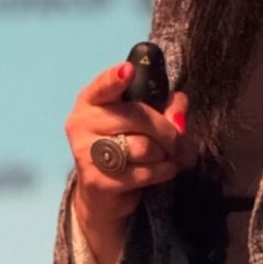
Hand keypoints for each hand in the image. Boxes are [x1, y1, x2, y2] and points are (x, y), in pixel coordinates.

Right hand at [65, 62, 187, 261]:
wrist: (101, 193)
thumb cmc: (124, 143)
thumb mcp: (141, 118)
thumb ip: (163, 106)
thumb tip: (179, 106)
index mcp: (91, 100)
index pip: (103, 86)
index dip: (116, 78)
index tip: (129, 70)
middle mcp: (82, 124)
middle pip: (137, 117)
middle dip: (167, 129)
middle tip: (180, 137)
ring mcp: (87, 154)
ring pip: (144, 147)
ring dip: (166, 153)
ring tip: (169, 155)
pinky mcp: (98, 182)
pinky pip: (145, 172)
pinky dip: (164, 170)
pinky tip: (166, 169)